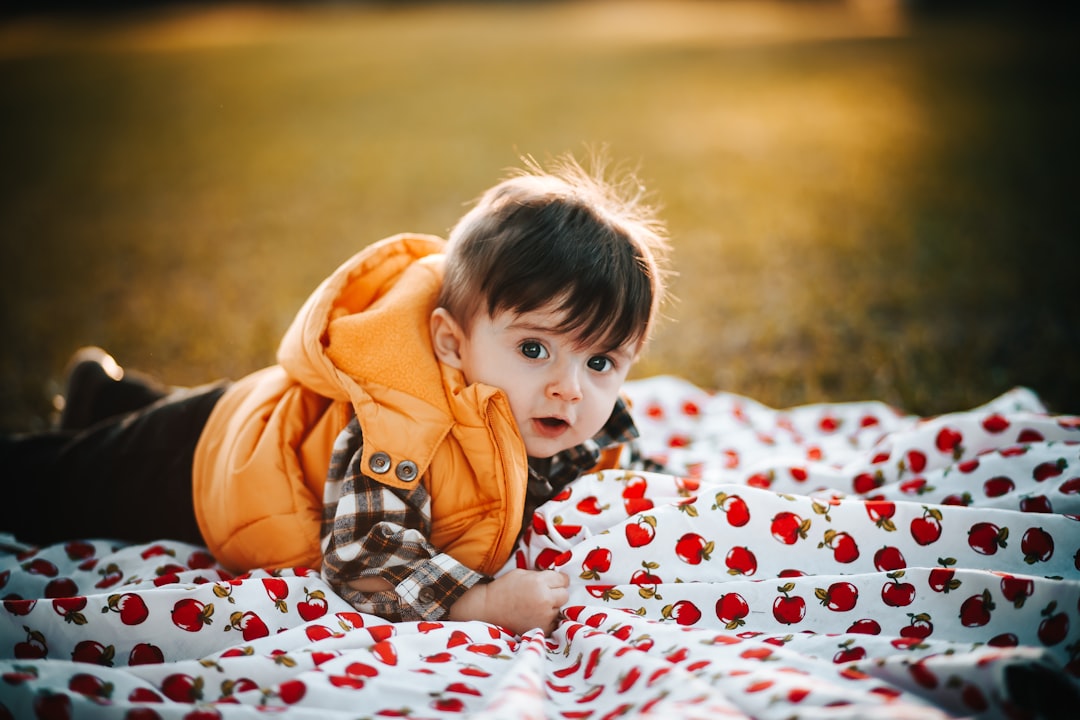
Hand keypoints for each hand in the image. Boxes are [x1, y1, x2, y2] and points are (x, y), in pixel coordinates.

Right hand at [449, 569, 568, 635]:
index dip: (558, 580)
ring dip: (552, 607)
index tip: (554, 582)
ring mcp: (544, 616)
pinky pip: (553, 622)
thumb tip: (556, 579)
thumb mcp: (522, 573)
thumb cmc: (503, 589)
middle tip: (545, 594)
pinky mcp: (541, 629)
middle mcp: (544, 599)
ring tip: (536, 606)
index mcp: (539, 583)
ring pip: (559, 609)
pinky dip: (546, 620)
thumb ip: (540, 576)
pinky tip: (534, 616)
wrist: (488, 610)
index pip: (563, 580)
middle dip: (557, 593)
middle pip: (565, 595)